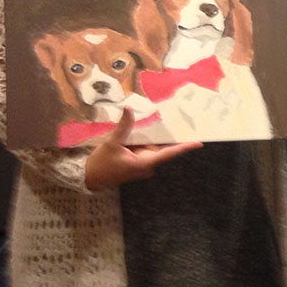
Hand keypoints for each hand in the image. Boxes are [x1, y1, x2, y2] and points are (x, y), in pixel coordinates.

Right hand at [84, 109, 202, 190]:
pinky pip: (145, 149)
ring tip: (166, 120)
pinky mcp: (136, 162)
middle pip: (162, 148)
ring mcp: (142, 165)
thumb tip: (129, 109)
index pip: (168, 153)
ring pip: (153, 148)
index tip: (198, 143)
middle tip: (184, 122)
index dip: (183, 148)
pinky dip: (146, 140)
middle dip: (170, 136)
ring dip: (155, 137)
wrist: (88, 177)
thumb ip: (123, 127)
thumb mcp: (112, 144)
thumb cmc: (101, 164)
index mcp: (144, 163)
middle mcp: (147, 165)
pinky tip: (147, 127)